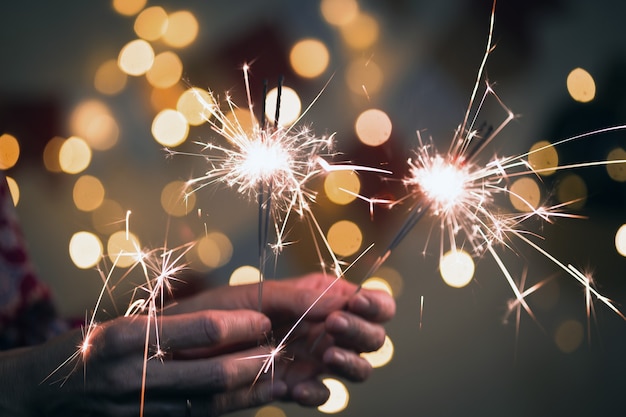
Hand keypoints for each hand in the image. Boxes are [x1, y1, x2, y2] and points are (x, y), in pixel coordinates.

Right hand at [5, 309, 284, 416]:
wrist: (45, 394)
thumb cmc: (93, 349)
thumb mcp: (125, 325)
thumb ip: (172, 326)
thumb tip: (230, 320)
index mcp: (128, 337)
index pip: (198, 329)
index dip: (238, 325)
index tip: (262, 318)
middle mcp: (132, 376)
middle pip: (209, 375)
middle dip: (253, 362)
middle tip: (280, 349)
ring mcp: (137, 410)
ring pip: (208, 404)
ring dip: (248, 391)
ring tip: (280, 379)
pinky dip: (228, 410)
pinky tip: (252, 399)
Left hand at [169, 273, 395, 405]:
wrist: (180, 348)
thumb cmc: (220, 309)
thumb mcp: (258, 295)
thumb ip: (299, 297)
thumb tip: (343, 298)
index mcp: (321, 299)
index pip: (368, 301)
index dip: (375, 303)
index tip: (357, 304)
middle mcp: (324, 329)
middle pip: (372, 337)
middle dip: (362, 331)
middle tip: (335, 325)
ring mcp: (313, 360)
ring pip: (357, 368)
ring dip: (350, 362)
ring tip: (326, 355)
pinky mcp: (296, 386)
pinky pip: (322, 394)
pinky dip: (317, 393)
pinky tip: (298, 387)